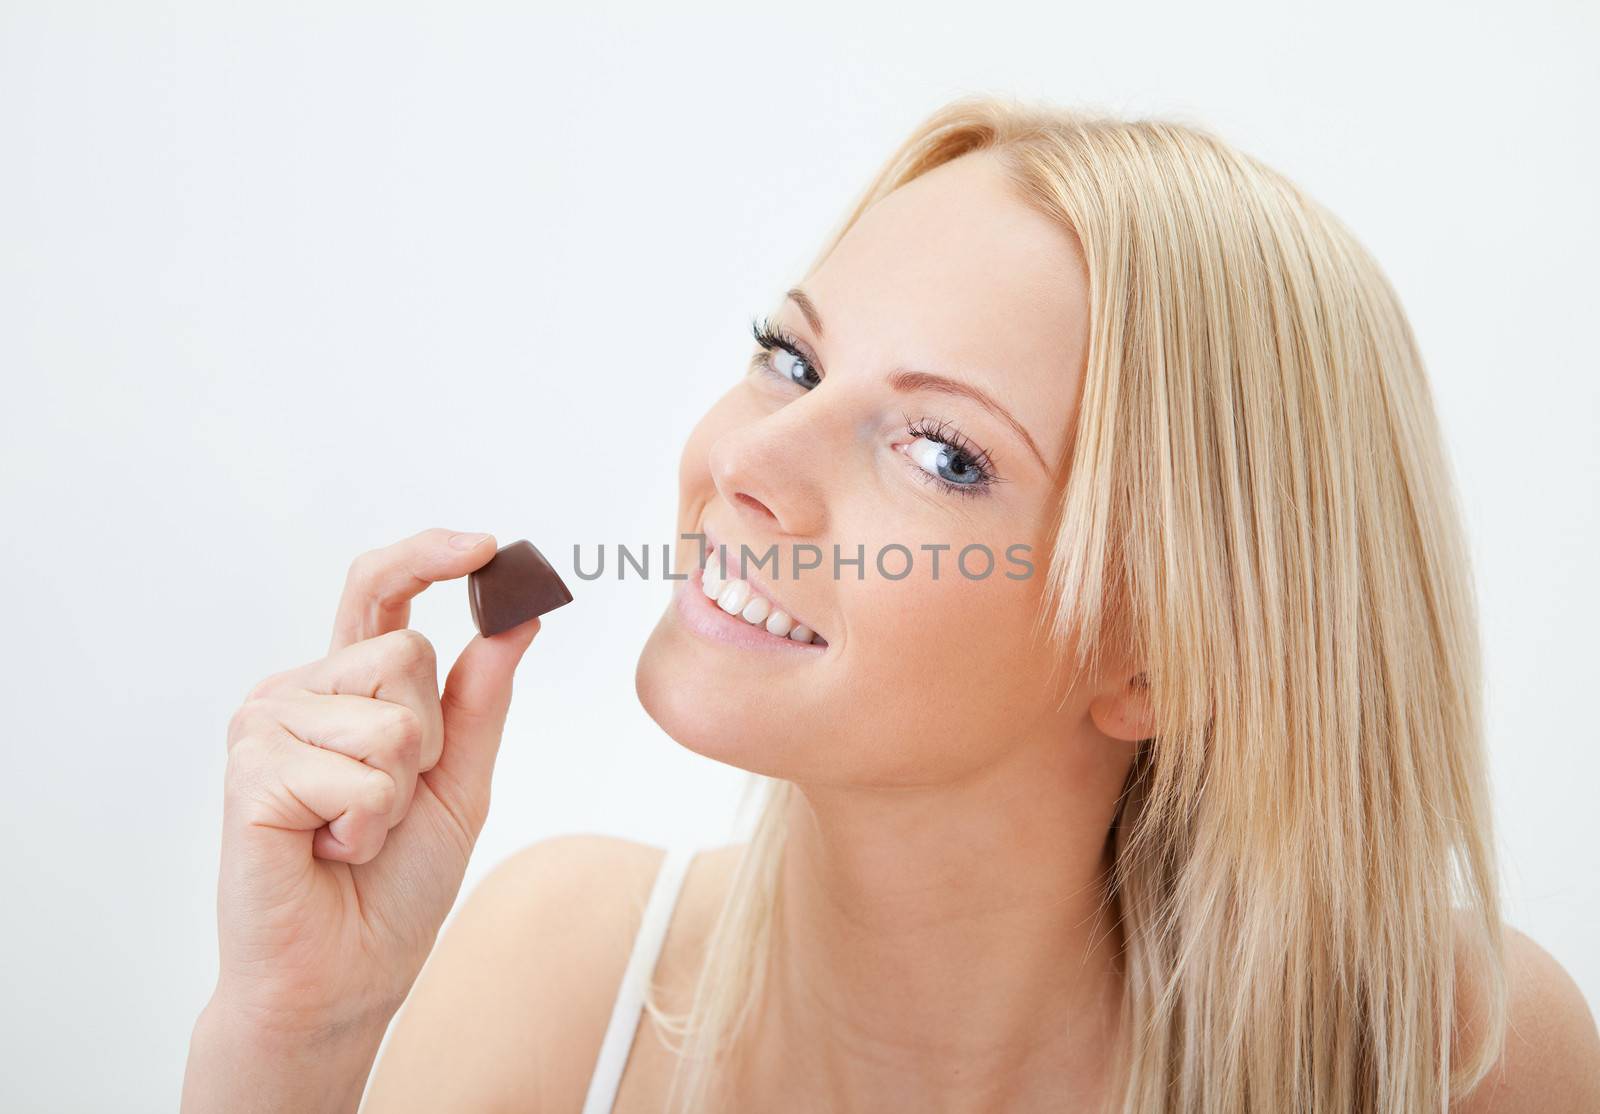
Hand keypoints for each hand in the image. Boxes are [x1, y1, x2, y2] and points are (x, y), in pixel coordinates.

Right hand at [183, 528, 540, 1112]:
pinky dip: (367, 827)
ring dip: (398, 793)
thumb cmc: (393, 883)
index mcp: (345, 687)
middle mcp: (298, 692)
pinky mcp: (253, 771)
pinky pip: (362, 776)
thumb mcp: (460, 779)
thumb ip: (480, 698)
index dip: (427, 556)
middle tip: (387, 805)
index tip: (488, 544)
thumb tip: (520, 617)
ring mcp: (266, 726)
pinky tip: (327, 852)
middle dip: (428, 741)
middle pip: (405, 655)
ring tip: (352, 834)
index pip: (379, 593)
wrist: (345, 974)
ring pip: (393, 718)